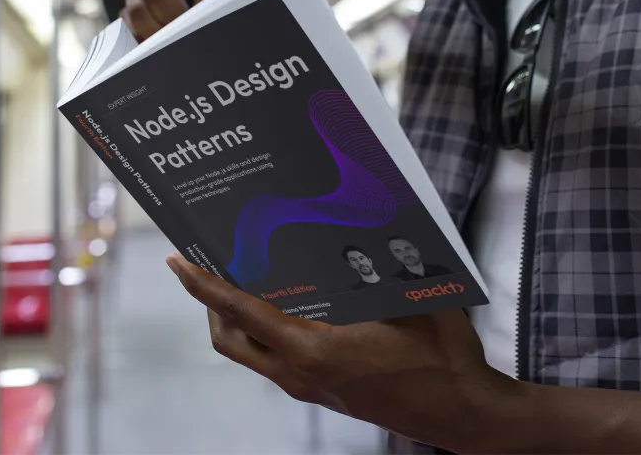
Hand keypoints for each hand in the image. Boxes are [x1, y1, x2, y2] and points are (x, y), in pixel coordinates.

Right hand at [121, 0, 225, 40]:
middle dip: (170, 7)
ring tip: (175, 38)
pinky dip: (141, 39)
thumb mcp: (225, 2)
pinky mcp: (137, 36)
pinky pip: (126, 33)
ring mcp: (148, 14)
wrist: (222, 56)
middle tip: (187, 22)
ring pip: (135, 12)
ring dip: (156, 27)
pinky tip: (159, 46)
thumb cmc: (224, 22)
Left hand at [166, 255, 518, 453]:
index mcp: (314, 350)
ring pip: (251, 353)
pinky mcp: (325, 391)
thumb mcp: (411, 301)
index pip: (242, 312)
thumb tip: (352, 227)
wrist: (462, 412)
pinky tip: (291, 304)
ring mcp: (311, 387)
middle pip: (230, 340)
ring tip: (246, 279)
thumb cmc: (441, 359)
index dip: (205, 286)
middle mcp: (300, 373)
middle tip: (212, 265)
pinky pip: (277, 359)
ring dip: (238, 319)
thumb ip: (378, 267)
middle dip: (211, 304)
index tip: (179, 262)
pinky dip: (266, 331)